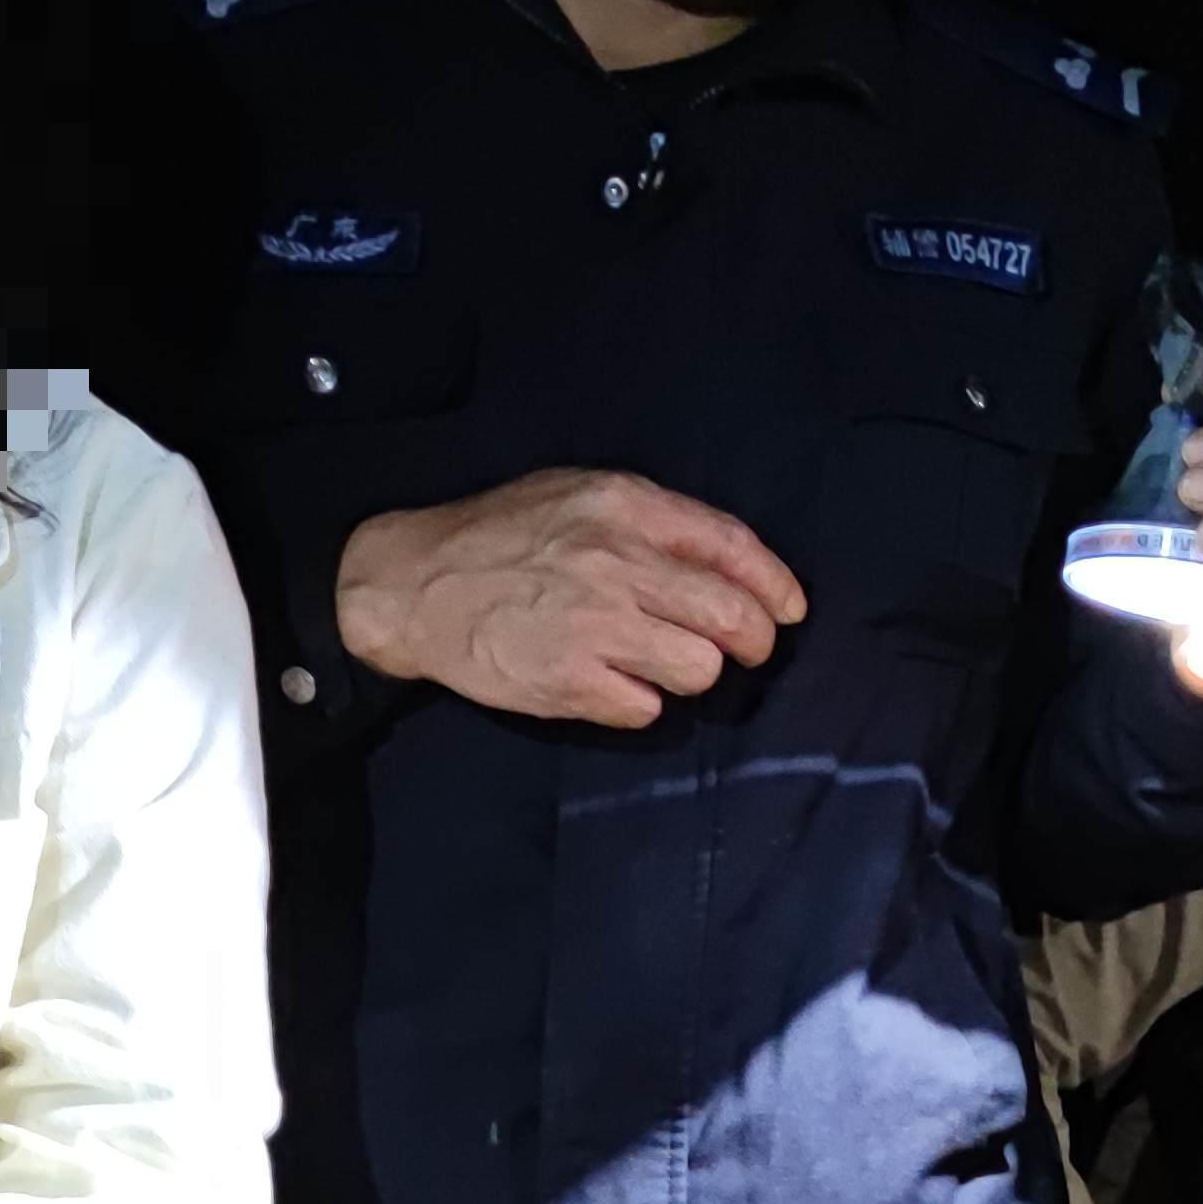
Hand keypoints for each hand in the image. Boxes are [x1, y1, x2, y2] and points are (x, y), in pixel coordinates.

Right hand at [334, 469, 806, 726]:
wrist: (413, 584)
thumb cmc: (498, 536)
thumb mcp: (575, 494)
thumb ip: (650, 520)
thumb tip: (726, 562)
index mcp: (625, 507)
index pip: (733, 546)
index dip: (775, 585)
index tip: (789, 610)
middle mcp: (618, 563)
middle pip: (733, 618)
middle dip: (754, 642)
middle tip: (746, 651)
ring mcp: (596, 626)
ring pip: (700, 671)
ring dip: (693, 674)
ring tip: (658, 662)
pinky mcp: (571, 682)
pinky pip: (646, 709)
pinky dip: (639, 703)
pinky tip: (612, 683)